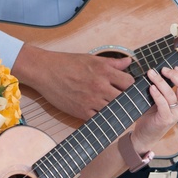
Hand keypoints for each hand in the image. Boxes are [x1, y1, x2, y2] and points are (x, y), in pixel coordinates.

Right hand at [13, 45, 134, 119]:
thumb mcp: (91, 58)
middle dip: (126, 100)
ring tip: (115, 108)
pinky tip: (102, 114)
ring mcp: (91, 101)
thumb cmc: (67, 63)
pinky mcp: (81, 111)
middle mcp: (100, 86)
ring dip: (115, 110)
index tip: (129, 88)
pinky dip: (102, 117)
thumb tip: (129, 62)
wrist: (45, 71)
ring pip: (113, 110)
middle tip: (126, 101)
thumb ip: (112, 62)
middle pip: (124, 98)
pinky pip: (99, 118)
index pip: (129, 82)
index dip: (131, 86)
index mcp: (104, 71)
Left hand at [130, 67, 177, 152]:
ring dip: (160, 81)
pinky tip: (151, 87)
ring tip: (151, 74)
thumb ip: (165, 88)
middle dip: (174, 75)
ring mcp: (175, 114)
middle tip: (163, 69)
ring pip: (172, 94)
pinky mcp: (165, 119)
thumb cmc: (153, 114)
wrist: (145, 134)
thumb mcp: (162, 99)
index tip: (175, 67)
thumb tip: (160, 70)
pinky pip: (163, 104)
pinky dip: (157, 94)